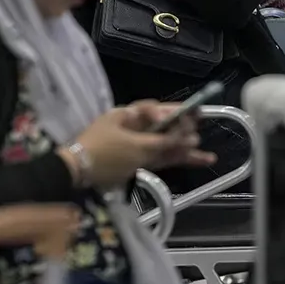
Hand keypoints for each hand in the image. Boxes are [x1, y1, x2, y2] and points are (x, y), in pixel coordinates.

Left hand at [67, 103, 215, 187]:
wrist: (77, 174)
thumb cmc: (105, 153)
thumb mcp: (135, 147)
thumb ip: (163, 142)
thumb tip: (187, 136)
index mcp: (126, 115)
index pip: (153, 108)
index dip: (173, 111)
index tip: (191, 113)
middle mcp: (132, 128)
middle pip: (162, 126)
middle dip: (183, 129)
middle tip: (201, 128)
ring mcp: (135, 147)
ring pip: (164, 145)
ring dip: (184, 148)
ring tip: (207, 153)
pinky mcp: (137, 163)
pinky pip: (161, 158)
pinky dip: (176, 159)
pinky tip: (196, 160)